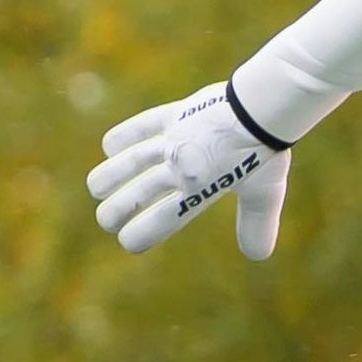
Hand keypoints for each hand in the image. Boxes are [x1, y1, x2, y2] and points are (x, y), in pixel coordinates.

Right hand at [88, 83, 291, 257]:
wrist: (263, 105)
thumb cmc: (265, 151)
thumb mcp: (265, 193)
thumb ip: (257, 224)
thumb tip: (257, 256)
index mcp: (199, 188)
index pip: (163, 218)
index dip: (142, 232)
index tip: (128, 241)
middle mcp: (180, 165)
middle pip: (140, 192)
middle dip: (118, 209)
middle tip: (105, 221)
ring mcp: (174, 138)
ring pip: (133, 159)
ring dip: (112, 174)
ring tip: (95, 188)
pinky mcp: (176, 114)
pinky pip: (144, 125)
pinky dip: (125, 135)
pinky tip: (110, 147)